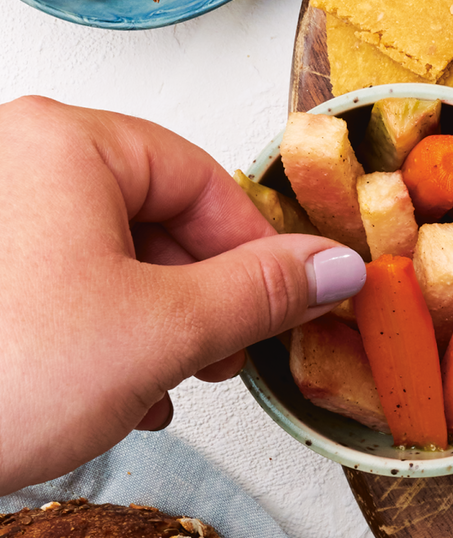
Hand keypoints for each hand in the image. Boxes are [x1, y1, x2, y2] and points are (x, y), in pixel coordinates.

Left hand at [0, 96, 366, 490]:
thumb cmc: (0, 374)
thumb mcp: (164, 333)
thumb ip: (262, 292)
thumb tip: (334, 267)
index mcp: (65, 143)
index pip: (200, 178)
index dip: (255, 251)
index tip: (284, 306)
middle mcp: (13, 158)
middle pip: (150, 212)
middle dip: (198, 297)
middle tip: (224, 358)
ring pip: (101, 252)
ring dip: (150, 325)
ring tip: (162, 388)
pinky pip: (48, 277)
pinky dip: (92, 330)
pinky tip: (107, 394)